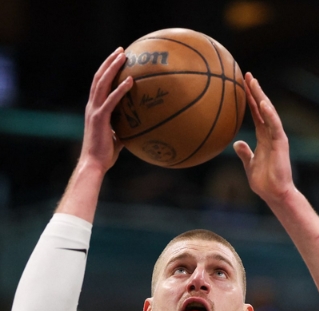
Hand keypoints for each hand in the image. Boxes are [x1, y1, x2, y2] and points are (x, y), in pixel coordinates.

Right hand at [79, 48, 132, 172]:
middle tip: (121, 50)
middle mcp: (92, 107)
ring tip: (124, 55)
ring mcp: (94, 111)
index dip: (106, 71)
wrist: (94, 164)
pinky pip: (112, 100)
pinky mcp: (100, 118)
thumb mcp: (116, 139)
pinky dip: (121, 89)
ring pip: (102, 83)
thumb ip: (123, 130)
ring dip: (113, 67)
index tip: (116, 60)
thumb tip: (138, 129)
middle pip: (99, 78)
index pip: (98, 85)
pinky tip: (131, 81)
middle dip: (109, 62)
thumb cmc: (105, 156)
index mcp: (94, 110)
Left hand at [234, 73, 295, 206]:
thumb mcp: (250, 165)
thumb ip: (245, 153)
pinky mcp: (280, 143)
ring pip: (269, 112)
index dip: (250, 99)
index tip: (242, 85)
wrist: (275, 193)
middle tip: (246, 74)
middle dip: (255, 91)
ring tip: (253, 82)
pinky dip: (269, 114)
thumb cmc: (264, 182)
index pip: (256, 114)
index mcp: (264, 138)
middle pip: (262, 108)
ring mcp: (276, 137)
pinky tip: (262, 103)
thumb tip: (236, 142)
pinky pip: (274, 125)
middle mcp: (271, 134)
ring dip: (261, 96)